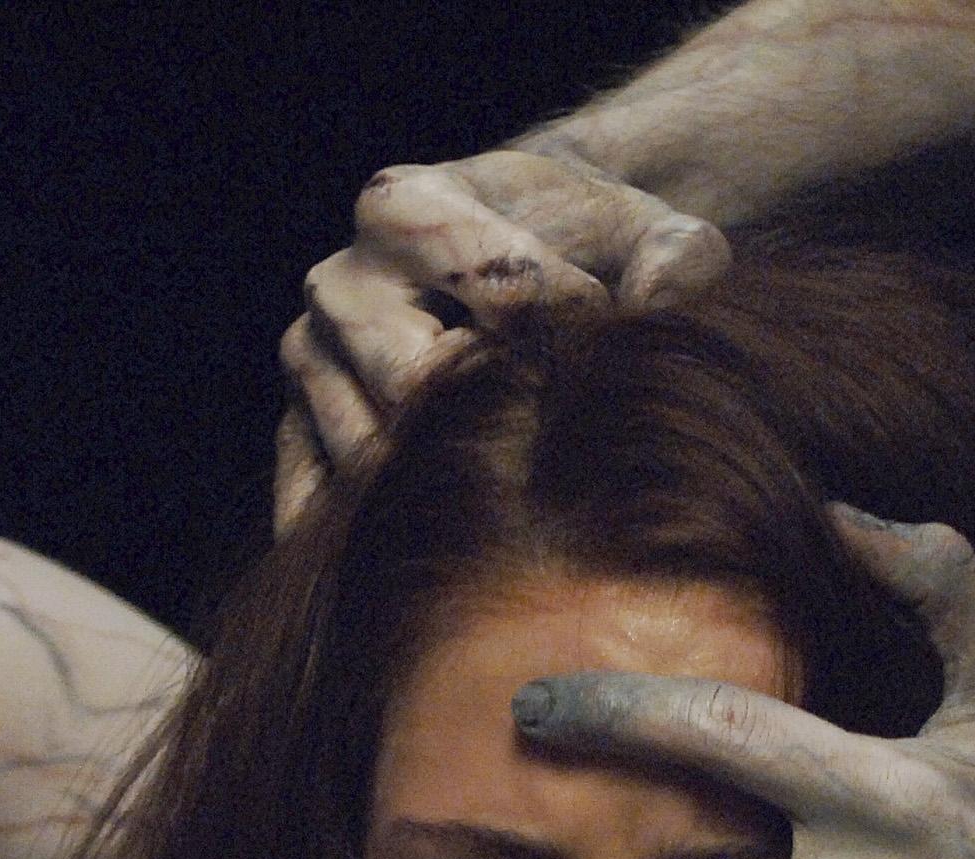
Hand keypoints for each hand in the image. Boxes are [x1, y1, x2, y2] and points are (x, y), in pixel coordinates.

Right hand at [278, 147, 729, 527]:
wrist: (523, 252)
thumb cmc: (591, 244)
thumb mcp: (651, 229)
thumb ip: (677, 259)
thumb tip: (652, 309)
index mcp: (404, 206)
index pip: (499, 294)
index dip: (579, 328)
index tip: (611, 330)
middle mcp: (341, 281)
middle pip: (416, 386)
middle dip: (503, 411)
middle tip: (558, 414)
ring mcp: (310, 360)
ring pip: (370, 456)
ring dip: (451, 473)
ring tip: (513, 449)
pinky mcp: (297, 428)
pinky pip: (312, 501)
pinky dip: (367, 531)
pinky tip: (434, 535)